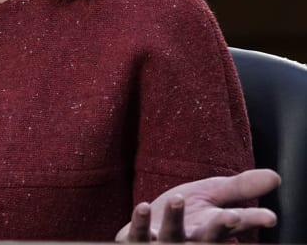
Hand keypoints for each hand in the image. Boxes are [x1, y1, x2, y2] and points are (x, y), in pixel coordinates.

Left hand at [115, 169, 279, 241]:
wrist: (148, 233)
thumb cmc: (184, 216)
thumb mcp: (211, 196)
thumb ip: (238, 188)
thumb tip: (275, 177)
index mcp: (212, 230)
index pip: (235, 225)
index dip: (252, 221)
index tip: (269, 217)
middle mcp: (192, 241)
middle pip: (210, 238)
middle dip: (221, 228)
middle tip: (234, 216)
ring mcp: (166, 244)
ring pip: (173, 237)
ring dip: (175, 219)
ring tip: (179, 198)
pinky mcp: (140, 242)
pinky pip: (140, 235)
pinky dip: (141, 222)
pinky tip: (144, 207)